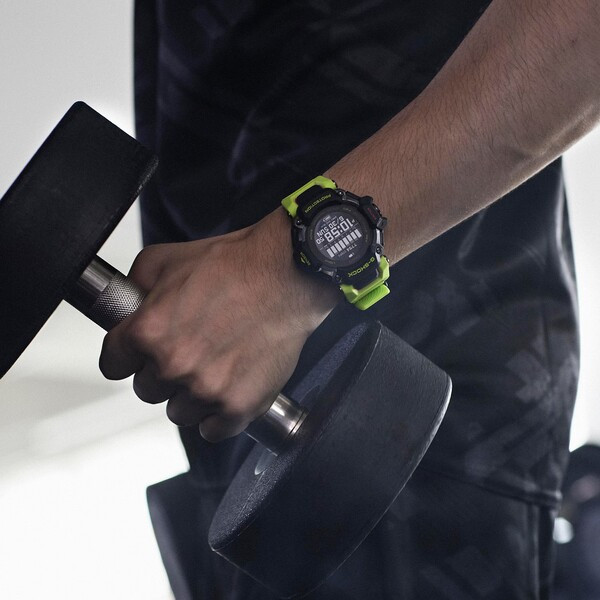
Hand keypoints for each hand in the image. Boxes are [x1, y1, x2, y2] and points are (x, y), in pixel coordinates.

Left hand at [98, 209, 338, 441]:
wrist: (286, 275)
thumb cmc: (233, 265)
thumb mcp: (165, 258)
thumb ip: (133, 287)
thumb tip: (122, 307)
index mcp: (148, 331)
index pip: (113, 365)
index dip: (127, 356)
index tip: (139, 355)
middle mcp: (173, 365)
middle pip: (147, 390)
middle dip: (162, 372)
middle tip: (189, 350)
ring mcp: (207, 389)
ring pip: (179, 412)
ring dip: (190, 395)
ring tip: (213, 367)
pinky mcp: (239, 405)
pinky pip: (213, 430)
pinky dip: (218, 415)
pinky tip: (228, 389)